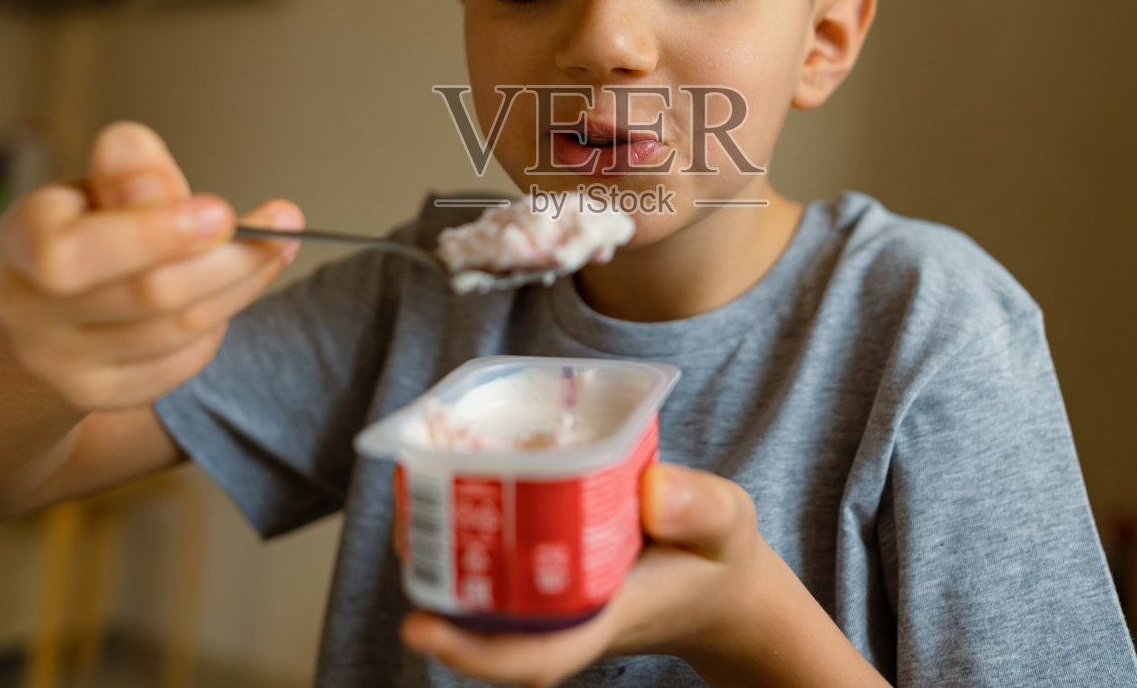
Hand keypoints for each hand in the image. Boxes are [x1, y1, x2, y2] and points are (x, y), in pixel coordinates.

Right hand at [0, 121, 301, 411]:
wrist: (59, 315)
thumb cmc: (97, 234)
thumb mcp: (106, 186)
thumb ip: (130, 171)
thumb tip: (140, 163)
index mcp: (25, 237)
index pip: (72, 252)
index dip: (152, 236)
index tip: (222, 212)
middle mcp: (29, 306)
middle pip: (147, 294)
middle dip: (228, 260)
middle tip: (282, 224)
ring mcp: (60, 361)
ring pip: (176, 328)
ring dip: (241, 284)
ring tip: (277, 247)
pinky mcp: (99, 394)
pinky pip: (182, 362)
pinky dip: (218, 324)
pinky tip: (232, 292)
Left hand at [398, 462, 777, 686]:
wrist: (719, 588)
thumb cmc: (719, 558)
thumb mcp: (728, 524)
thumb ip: (701, 508)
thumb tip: (652, 490)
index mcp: (604, 618)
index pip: (531, 654)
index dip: (472, 652)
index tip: (417, 626)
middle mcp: (563, 620)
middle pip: (482, 623)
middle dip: (436, 580)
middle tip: (408, 515)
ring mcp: (548, 606)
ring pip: (477, 597)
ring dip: (442, 552)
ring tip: (417, 488)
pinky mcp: (542, 585)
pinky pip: (491, 569)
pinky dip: (468, 531)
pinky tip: (454, 481)